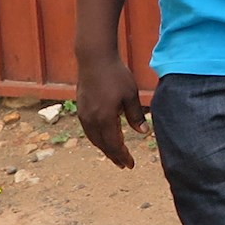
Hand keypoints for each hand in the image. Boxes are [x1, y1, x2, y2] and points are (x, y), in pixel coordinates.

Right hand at [76, 55, 147, 169]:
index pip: (114, 145)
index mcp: (105, 118)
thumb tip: (143, 133)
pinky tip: (104, 138)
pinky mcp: (80, 109)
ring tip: (115, 155)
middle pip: (103, 145)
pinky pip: (89, 130)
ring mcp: (83, 115)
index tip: (131, 165)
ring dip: (105, 148)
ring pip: (94, 139)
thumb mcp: (131, 95)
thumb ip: (136, 115)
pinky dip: (98, 139)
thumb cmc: (116, 75)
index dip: (122, 156)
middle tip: (124, 165)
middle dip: (114, 156)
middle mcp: (91, 120)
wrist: (94, 59)